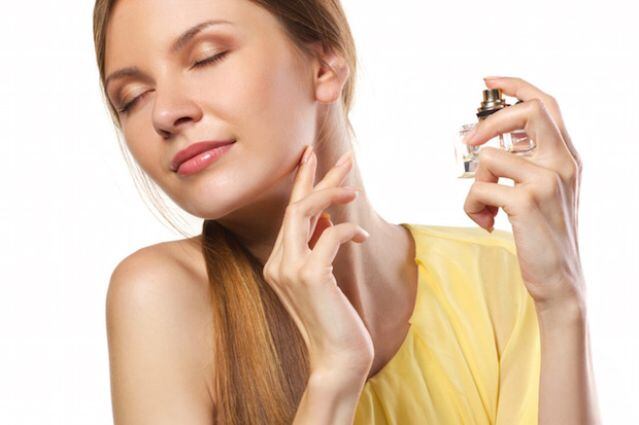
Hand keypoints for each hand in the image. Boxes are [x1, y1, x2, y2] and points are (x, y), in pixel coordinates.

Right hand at [262, 145, 373, 382]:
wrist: (337, 359)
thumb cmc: (335, 320)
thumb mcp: (323, 278)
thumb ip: (317, 249)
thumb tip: (327, 219)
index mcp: (278, 263)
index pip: (288, 214)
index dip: (301, 182)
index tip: (311, 156)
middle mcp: (277, 263)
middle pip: (294, 205)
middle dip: (319, 176)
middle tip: (345, 156)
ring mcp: (289, 270)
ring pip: (304, 212)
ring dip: (332, 193)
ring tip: (354, 188)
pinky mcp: (309, 276)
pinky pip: (331, 234)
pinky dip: (350, 230)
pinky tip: (363, 237)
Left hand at [462, 76, 584, 315]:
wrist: (560, 279)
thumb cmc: (545, 236)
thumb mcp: (546, 193)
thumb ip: (530, 164)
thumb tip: (490, 144)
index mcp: (568, 158)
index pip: (547, 105)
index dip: (517, 86)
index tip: (489, 81)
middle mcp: (564, 163)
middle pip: (528, 111)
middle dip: (491, 120)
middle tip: (471, 140)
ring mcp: (548, 181)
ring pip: (489, 157)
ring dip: (475, 185)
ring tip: (486, 209)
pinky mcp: (527, 201)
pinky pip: (478, 188)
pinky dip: (472, 207)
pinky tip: (487, 224)